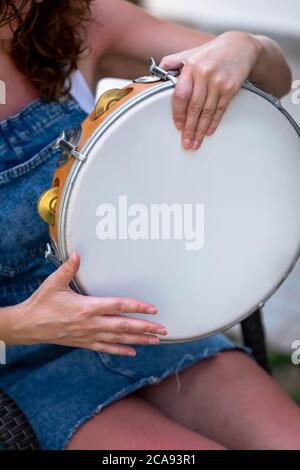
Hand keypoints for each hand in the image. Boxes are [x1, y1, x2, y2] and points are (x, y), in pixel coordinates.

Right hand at [11, 252, 166, 355]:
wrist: (28, 326)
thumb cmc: (41, 303)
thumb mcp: (54, 283)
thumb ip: (69, 268)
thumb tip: (78, 254)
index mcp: (87, 307)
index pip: (118, 306)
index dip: (137, 307)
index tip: (153, 309)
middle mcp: (91, 324)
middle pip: (124, 326)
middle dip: (145, 328)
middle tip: (163, 330)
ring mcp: (88, 335)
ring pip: (118, 339)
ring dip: (138, 340)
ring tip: (155, 341)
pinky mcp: (83, 343)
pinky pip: (105, 348)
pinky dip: (120, 350)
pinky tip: (132, 352)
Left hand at [159, 31, 259, 149]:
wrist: (242, 46)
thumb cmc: (212, 53)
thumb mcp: (192, 53)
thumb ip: (174, 61)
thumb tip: (159, 68)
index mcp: (191, 67)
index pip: (181, 95)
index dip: (178, 113)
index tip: (178, 127)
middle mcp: (204, 75)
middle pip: (194, 108)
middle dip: (189, 129)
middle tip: (186, 144)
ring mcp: (218, 82)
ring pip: (207, 112)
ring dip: (201, 131)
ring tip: (196, 144)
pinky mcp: (230, 89)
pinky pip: (220, 110)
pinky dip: (214, 123)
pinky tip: (208, 133)